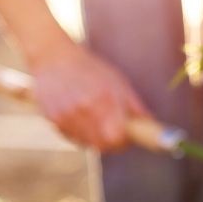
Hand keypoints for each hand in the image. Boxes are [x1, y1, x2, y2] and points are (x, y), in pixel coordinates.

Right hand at [0, 0, 149, 151]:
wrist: (53, 57)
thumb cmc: (91, 68)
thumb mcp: (117, 81)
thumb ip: (134, 105)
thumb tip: (150, 123)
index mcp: (103, 98)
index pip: (116, 137)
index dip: (124, 141)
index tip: (128, 138)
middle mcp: (83, 108)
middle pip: (102, 144)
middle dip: (113, 143)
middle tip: (117, 135)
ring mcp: (66, 114)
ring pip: (87, 143)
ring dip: (96, 139)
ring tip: (98, 122)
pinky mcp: (53, 118)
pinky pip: (72, 137)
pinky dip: (81, 134)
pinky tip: (83, 120)